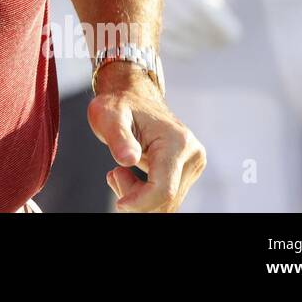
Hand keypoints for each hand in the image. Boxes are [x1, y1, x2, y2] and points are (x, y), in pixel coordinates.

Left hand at [89, 63, 205, 211]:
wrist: (131, 98)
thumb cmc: (118, 105)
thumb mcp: (108, 116)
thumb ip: (118, 138)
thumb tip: (128, 159)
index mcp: (177, 142)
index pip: (163, 189)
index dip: (140, 202)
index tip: (118, 203)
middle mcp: (192, 155)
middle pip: (166, 200)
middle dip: (137, 199)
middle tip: (115, 174)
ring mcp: (192, 164)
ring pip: (167, 203)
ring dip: (139, 198)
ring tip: (119, 172)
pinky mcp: (187, 171)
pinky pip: (166, 197)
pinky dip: (145, 196)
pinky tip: (128, 176)